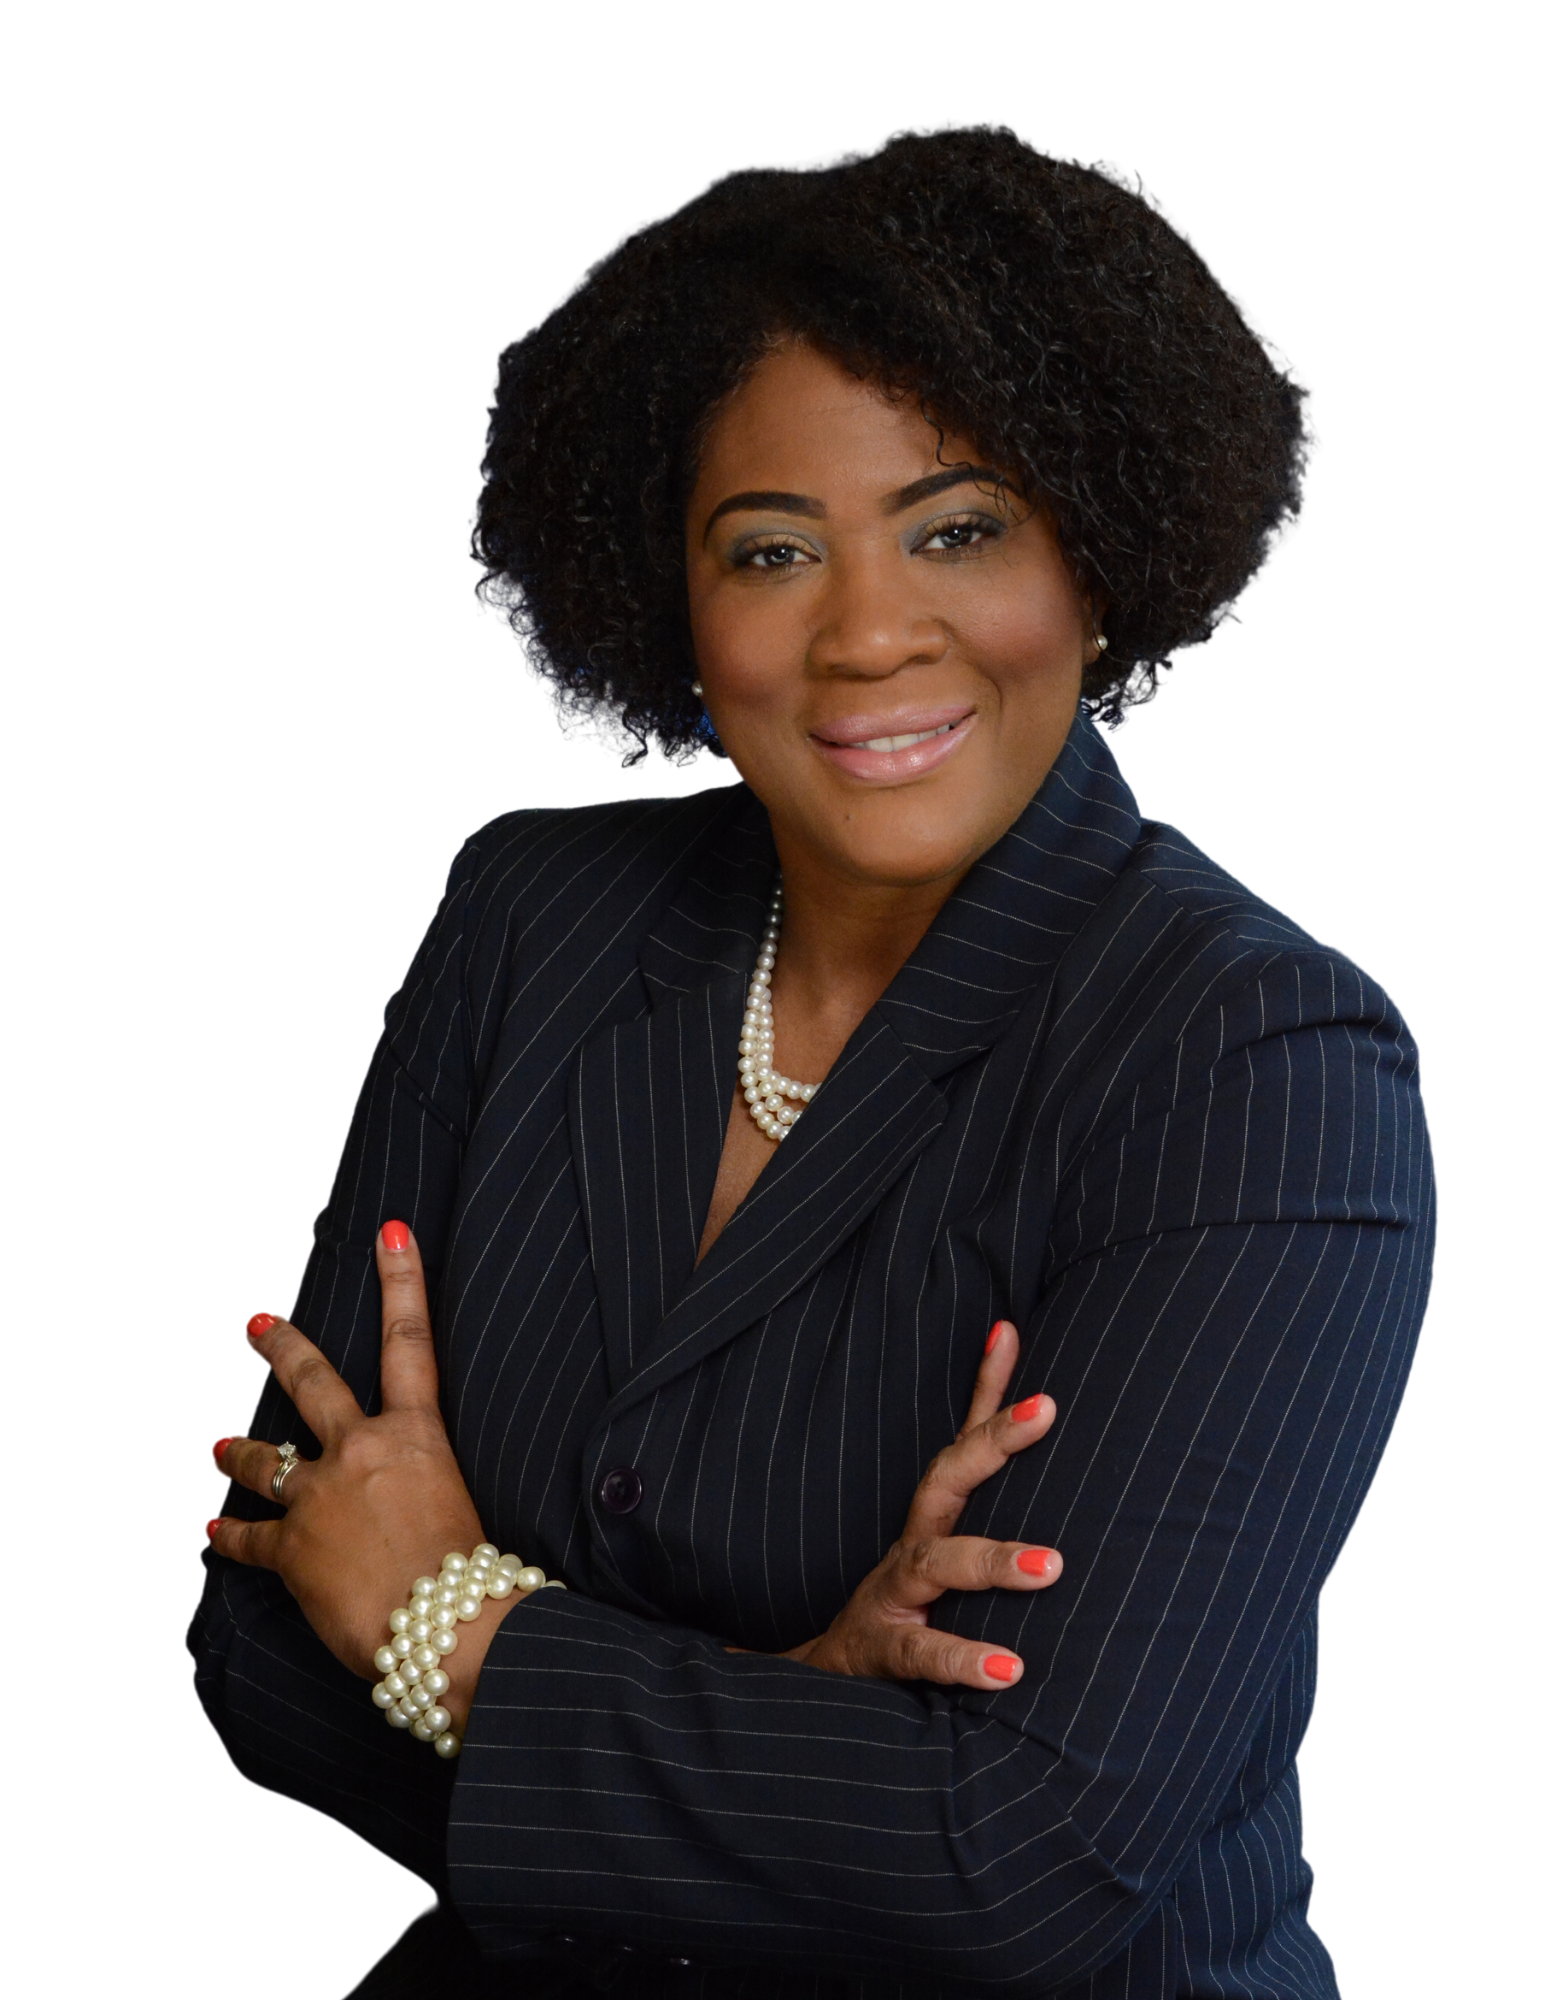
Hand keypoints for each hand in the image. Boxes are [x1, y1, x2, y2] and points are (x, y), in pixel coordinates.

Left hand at [208, 1223, 524, 1720]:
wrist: (445, 1626)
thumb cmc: (472, 1580)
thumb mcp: (466, 1509)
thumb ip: (431, 1491)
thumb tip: (420, 1504)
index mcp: (416, 1436)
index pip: (411, 1341)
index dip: (402, 1280)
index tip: (391, 1233)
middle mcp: (361, 1452)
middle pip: (311, 1384)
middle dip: (281, 1349)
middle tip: (257, 1326)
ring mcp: (320, 1497)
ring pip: (267, 1460)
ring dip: (240, 1453)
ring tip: (221, 1447)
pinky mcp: (291, 1549)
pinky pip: (249, 1538)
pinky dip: (231, 1538)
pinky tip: (214, 1536)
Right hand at [785, 1320, 1059, 1690]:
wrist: (835, 1670)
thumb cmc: (910, 1595)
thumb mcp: (943, 1537)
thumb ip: (978, 1480)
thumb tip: (1011, 1392)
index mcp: (932, 1517)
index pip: (962, 1439)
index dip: (987, 1387)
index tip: (1010, 1333)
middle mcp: (912, 1542)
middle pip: (945, 1479)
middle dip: (992, 1441)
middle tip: (1046, 1410)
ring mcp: (896, 1592)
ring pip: (937, 1562)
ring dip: (992, 1560)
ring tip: (1051, 1566)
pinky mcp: (889, 1650)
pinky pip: (925, 1651)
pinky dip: (964, 1660)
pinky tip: (1009, 1671)